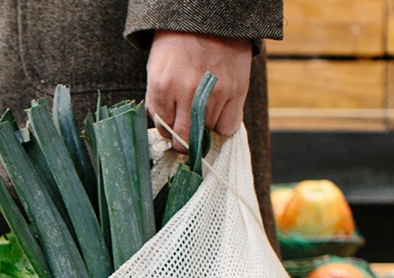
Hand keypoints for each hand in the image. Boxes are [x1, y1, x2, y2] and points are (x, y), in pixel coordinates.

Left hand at [145, 31, 251, 145]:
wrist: (209, 18)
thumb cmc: (179, 42)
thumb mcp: (157, 66)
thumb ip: (159, 99)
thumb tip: (165, 128)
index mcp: (162, 84)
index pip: (163, 126)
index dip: (166, 130)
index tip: (170, 128)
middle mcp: (188, 92)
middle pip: (185, 139)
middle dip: (182, 143)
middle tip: (184, 138)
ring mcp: (214, 93)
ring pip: (207, 133)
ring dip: (203, 129)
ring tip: (201, 111)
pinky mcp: (237, 91)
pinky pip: (228, 127)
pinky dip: (222, 126)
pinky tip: (217, 113)